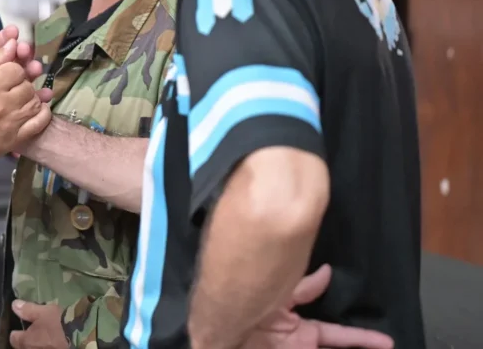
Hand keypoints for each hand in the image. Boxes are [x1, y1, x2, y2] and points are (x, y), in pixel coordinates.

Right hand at [0, 39, 51, 163]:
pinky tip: (35, 108)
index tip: (6, 74)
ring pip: (35, 101)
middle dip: (22, 83)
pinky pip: (40, 121)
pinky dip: (42, 112)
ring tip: (21, 97)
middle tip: (13, 87)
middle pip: (26, 85)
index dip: (12, 69)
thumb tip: (10, 44)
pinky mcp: (15, 139)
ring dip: (31, 96)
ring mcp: (10, 124)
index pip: (15, 69)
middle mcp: (0, 106)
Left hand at [8, 301, 68, 348]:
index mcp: (25, 341)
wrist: (80, 337)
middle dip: (26, 341)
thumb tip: (14, 305)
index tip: (21, 328)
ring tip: (44, 338)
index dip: (17, 332)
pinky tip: (52, 343)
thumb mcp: (44, 312)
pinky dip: (46, 346)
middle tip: (33, 333)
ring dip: (36, 345)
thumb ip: (28, 310)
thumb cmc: (59, 324)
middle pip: (23, 347)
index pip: (13, 338)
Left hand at [242, 265, 393, 348]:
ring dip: (352, 348)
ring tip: (383, 345)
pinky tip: (363, 346)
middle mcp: (301, 344)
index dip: (362, 338)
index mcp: (299, 330)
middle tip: (391, 346)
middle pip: (339, 345)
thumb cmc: (245, 310)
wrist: (220, 336)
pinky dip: (341, 347)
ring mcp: (298, 348)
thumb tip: (328, 272)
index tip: (387, 341)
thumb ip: (303, 288)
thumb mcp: (276, 296)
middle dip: (363, 346)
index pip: (338, 334)